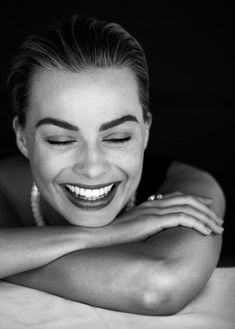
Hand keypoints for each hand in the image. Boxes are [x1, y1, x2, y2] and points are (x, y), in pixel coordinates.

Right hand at [100, 191, 223, 245]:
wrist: (99, 236)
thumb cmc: (114, 234)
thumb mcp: (132, 226)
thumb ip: (145, 223)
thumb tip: (155, 228)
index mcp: (149, 205)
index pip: (177, 197)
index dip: (195, 200)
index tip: (207, 205)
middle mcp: (153, 205)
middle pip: (186, 201)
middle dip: (205, 209)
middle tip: (218, 219)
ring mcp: (153, 212)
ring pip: (188, 209)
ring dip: (205, 218)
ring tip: (217, 228)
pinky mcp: (153, 221)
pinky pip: (182, 219)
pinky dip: (197, 224)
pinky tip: (205, 232)